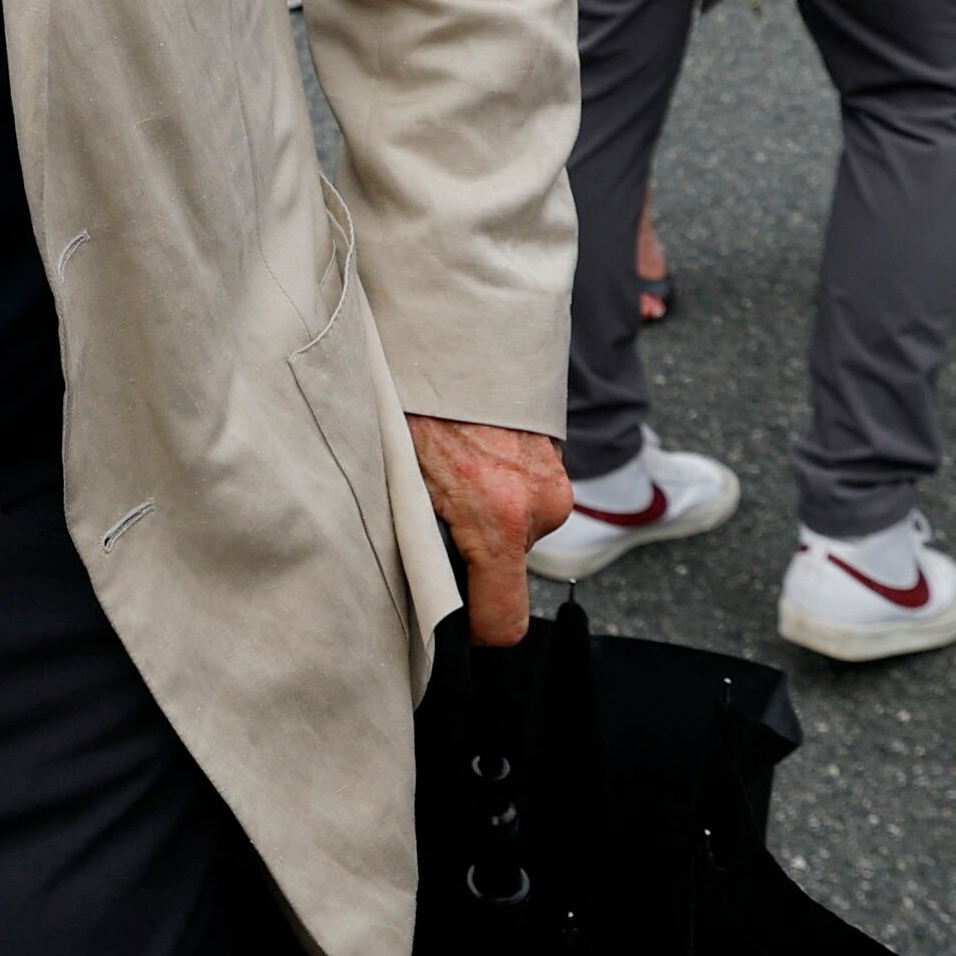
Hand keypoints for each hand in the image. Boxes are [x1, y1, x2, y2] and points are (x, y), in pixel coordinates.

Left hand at [407, 414, 570, 647]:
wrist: (452, 324)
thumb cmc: (411, 398)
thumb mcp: (398, 477)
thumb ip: (417, 543)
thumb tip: (417, 592)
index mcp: (500, 518)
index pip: (503, 623)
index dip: (471, 632)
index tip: (448, 622)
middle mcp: (541, 506)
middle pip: (504, 574)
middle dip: (468, 559)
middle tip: (425, 515)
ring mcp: (555, 481)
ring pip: (514, 535)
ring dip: (482, 521)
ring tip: (441, 474)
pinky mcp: (557, 461)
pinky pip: (524, 502)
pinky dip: (497, 493)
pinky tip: (464, 459)